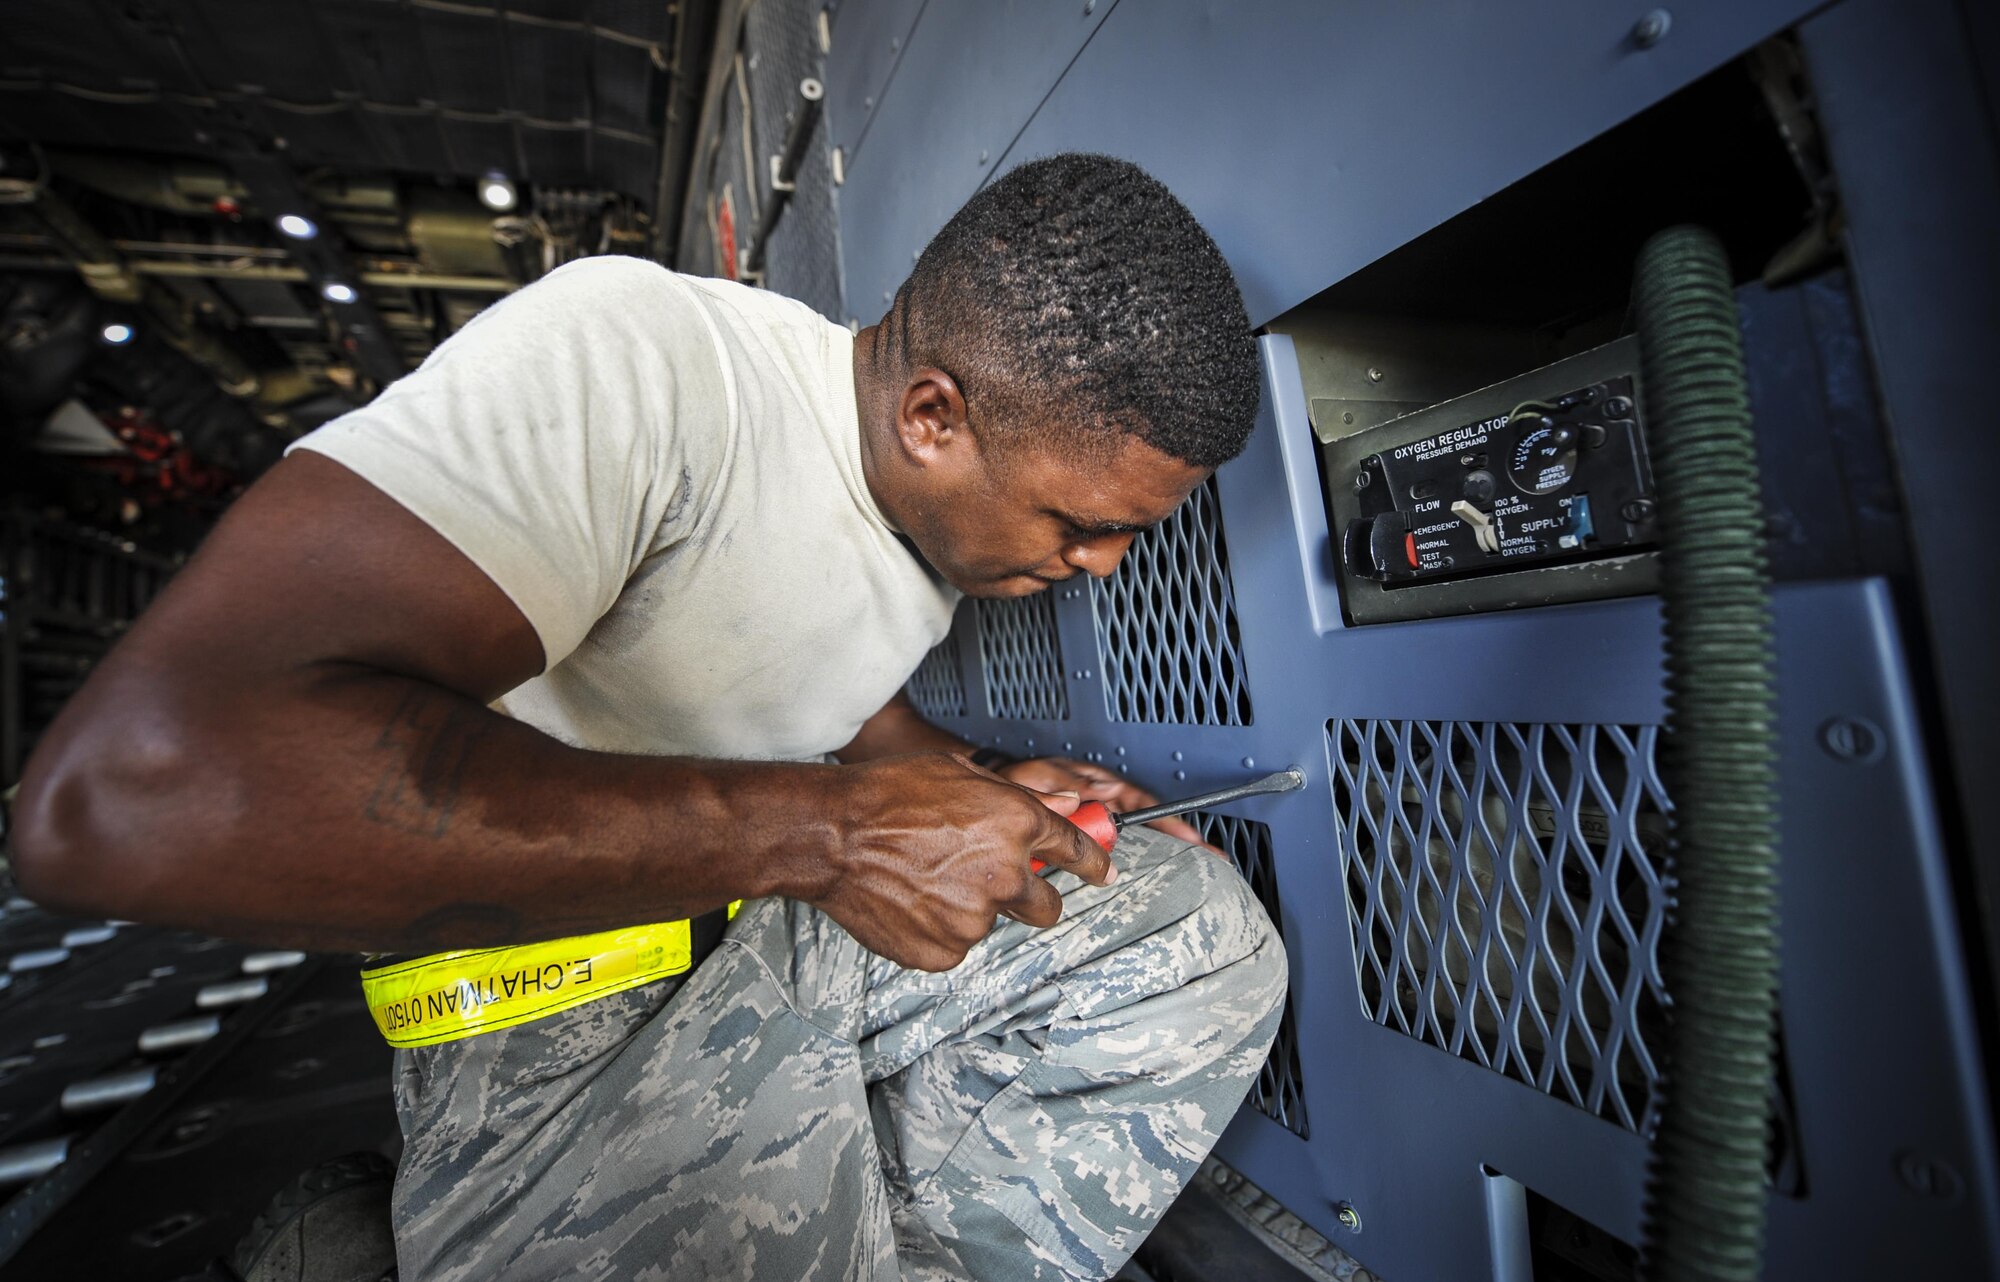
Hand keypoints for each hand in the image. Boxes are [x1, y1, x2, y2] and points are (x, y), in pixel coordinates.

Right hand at [808, 753, 1114, 972]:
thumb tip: (1063, 803)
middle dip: (1030, 898)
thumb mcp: (958, 773)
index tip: (1103, 873)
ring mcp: (975, 918)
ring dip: (970, 907)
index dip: (1095, 863)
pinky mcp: (944, 950)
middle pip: (1045, 906)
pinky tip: (911, 901)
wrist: (832, 837)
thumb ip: (1019, 794)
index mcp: (1016, 825)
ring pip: (990, 922)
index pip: (1076, 851)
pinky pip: (954, 944)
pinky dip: (938, 929)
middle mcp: (1005, 875)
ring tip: (924, 879)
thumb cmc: (885, 796)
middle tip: (990, 882)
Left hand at [997, 757, 1223, 854]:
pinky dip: (1138, 858)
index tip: (1192, 839)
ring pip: (1136, 838)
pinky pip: (1116, 848)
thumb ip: (1062, 786)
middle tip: (1212, 858)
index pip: (1144, 804)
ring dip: (1165, 850)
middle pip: (1150, 823)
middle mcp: (1105, 801)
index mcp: (1099, 784)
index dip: (1170, 822)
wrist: (998, 789)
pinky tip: (1160, 872)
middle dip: (1182, 838)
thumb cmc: (1018, 778)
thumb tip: (1098, 794)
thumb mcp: (1037, 777)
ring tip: (1199, 865)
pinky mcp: (1089, 835)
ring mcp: (1100, 819)